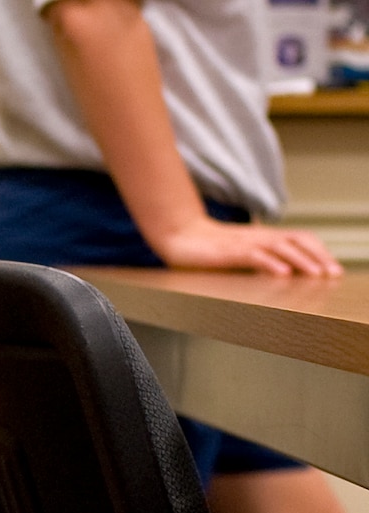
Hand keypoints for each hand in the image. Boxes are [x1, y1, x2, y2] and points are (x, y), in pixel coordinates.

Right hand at [149, 216, 341, 277]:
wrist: (180, 236)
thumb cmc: (205, 251)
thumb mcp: (237, 257)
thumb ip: (257, 262)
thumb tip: (276, 276)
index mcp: (264, 238)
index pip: (301, 239)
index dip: (319, 251)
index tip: (332, 269)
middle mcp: (260, 237)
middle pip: (299, 241)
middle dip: (319, 257)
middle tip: (334, 274)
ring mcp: (246, 243)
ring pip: (282, 248)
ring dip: (303, 261)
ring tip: (317, 275)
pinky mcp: (229, 252)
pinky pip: (255, 257)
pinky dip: (271, 265)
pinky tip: (283, 275)